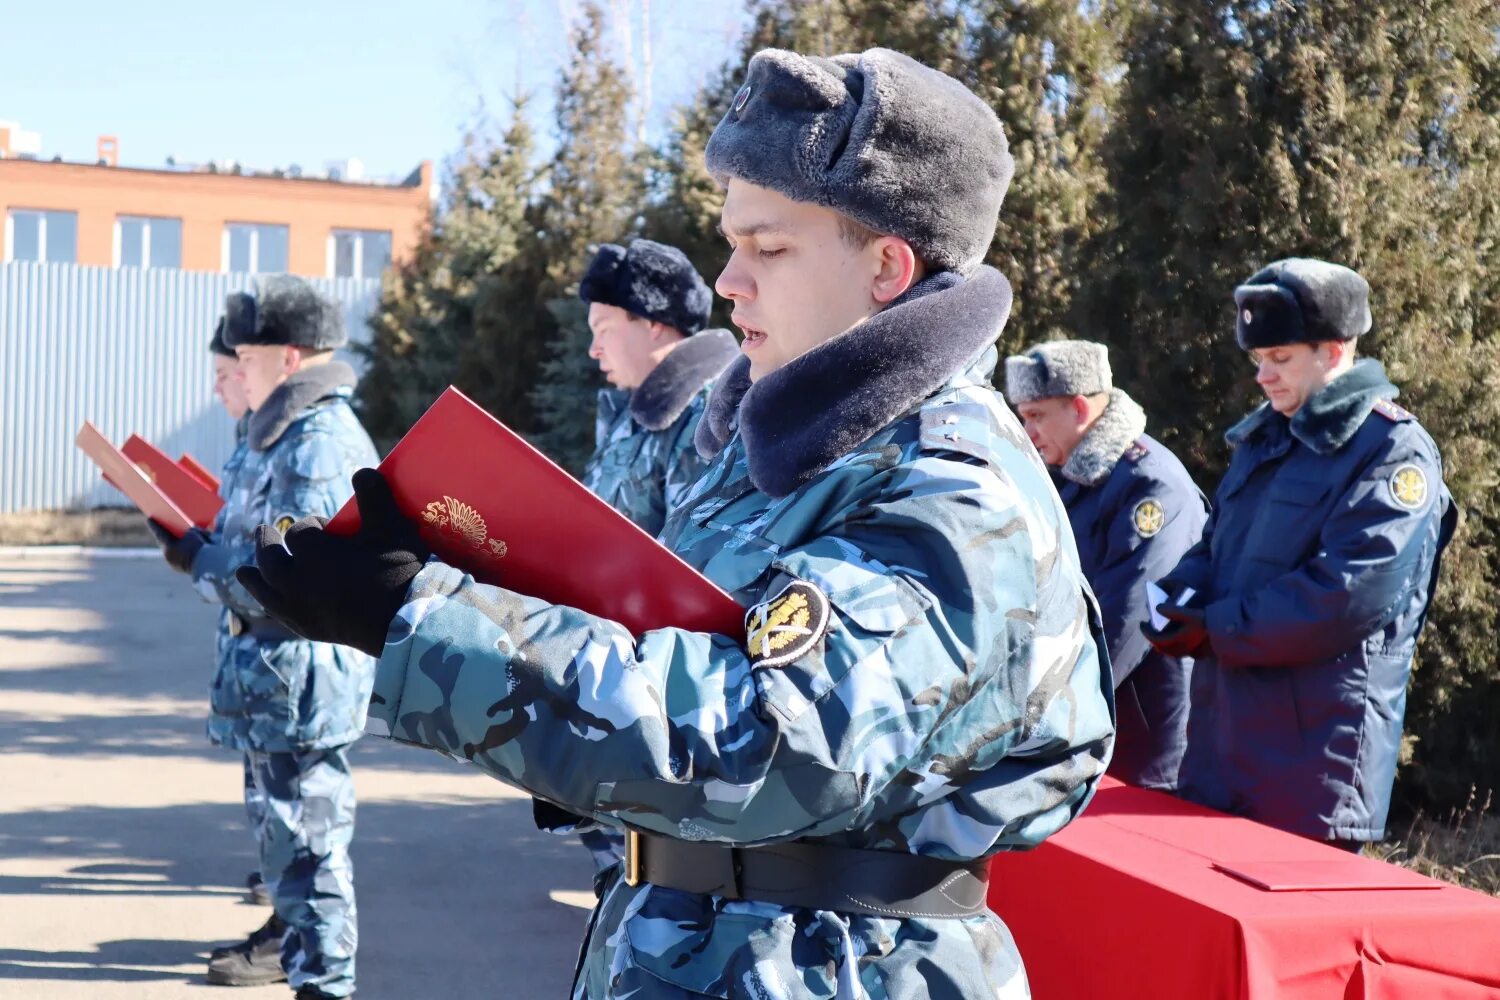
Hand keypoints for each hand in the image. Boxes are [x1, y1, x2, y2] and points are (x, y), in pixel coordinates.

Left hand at [148, 519, 207, 574]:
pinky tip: (187, 548)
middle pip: (165, 543)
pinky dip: (182, 551)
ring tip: (176, 538)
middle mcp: (169, 557)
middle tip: (163, 529)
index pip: (160, 534)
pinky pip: (180, 558)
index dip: (154, 526)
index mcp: (168, 547)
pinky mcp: (184, 569)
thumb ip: (189, 531)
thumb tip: (189, 532)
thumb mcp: (194, 533)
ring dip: (175, 545)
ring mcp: (176, 565)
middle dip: (165, 536)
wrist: (210, 565)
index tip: (149, 519)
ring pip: (173, 552)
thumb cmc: (200, 547)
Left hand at [234, 468, 430, 655]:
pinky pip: (279, 615)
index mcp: (313, 553)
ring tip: (244, 572)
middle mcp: (297, 581)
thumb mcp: (391, 528)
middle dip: (266, 545)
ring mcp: (300, 609)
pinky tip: (271, 602)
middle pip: (270, 560)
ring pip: (265, 591)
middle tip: (263, 532)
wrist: (407, 624)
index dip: (310, 525)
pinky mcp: (309, 629)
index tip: (324, 525)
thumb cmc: (399, 572)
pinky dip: (271, 604)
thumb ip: (374, 497)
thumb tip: (362, 471)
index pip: (300, 532)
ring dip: (254, 579)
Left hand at [1141, 604, 1209, 657]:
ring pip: (1168, 650)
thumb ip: (1172, 610)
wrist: (1223, 634)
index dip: (1146, 631)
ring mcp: (1186, 652)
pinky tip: (1173, 637)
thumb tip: (1157, 607)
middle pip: (1160, 646)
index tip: (1142, 623)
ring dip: (1161, 641)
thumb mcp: (1188, 613)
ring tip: (1159, 631)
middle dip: (1153, 637)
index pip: (1154, 638)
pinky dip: (1170, 645)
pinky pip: (1176, 651)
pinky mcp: (1193, 652)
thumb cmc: (1205, 623)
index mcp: (1175, 641)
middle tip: (1149, 627)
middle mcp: (1179, 649)